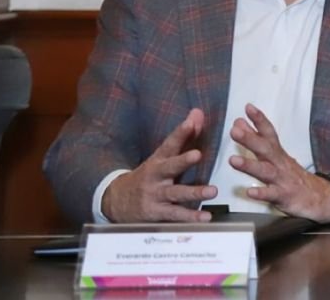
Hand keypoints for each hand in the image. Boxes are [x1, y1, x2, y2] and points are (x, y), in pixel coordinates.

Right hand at [102, 108, 217, 222]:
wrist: (117, 201)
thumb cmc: (149, 176)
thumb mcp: (163, 156)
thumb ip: (184, 136)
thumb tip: (198, 112)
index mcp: (158, 160)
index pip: (170, 143)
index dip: (180, 132)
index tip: (192, 121)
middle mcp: (156, 176)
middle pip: (169, 167)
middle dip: (183, 160)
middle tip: (198, 154)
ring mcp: (155, 195)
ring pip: (175, 193)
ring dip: (194, 192)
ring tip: (212, 191)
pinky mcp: (156, 213)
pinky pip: (175, 215)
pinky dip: (190, 217)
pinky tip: (205, 218)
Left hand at [228, 103, 329, 221]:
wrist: (321, 198)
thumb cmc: (293, 176)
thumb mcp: (277, 155)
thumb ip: (256, 139)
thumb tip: (239, 124)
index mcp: (277, 153)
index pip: (269, 133)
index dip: (260, 120)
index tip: (248, 108)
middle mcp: (280, 164)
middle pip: (265, 149)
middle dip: (250, 139)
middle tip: (235, 131)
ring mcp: (282, 180)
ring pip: (265, 171)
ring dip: (249, 165)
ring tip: (233, 160)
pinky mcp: (285, 196)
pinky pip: (272, 195)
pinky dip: (261, 193)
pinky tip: (250, 192)